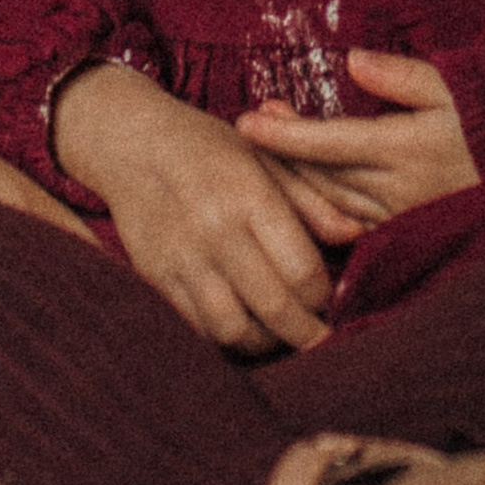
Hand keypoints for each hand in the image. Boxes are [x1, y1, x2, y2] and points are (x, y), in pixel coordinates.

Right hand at [52, 62, 333, 355]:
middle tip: (318, 337)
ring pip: (234, 330)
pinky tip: (241, 323)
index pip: (302, 270)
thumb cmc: (211, 149)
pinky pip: (197, 328)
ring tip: (277, 333)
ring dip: (264, 342)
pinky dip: (224, 337)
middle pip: (274, 309)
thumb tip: (352, 235)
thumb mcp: (266, 157)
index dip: (324, 296)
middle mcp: (215, 230)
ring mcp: (182, 258)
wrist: (132, 142)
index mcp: (250, 196)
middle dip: (306, 333)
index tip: (330, 299)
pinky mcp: (155, 277)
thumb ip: (310, 199)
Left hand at [236, 49, 479, 227]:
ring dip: (293, 179)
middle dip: (281, 152)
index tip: (244, 122)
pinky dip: (316, 206)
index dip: (284, 133)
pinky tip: (300, 189)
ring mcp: (395, 216)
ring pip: (326, 202)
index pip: (329, 142)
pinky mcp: (399, 233)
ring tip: (269, 149)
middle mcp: (394, 189)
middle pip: (318, 175)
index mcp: (404, 150)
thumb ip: (402, 76)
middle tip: (254, 123)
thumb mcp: (452, 88)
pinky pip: (345, 223)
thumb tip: (353, 61)